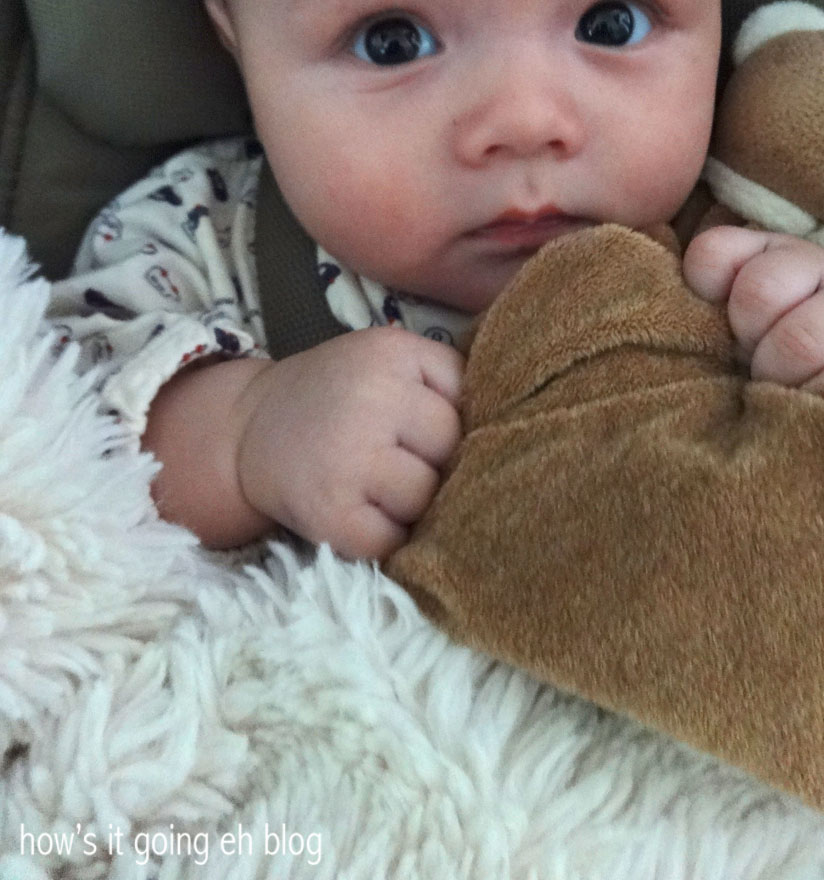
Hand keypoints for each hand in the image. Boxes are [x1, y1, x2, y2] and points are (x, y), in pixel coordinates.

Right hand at [233, 327, 463, 559]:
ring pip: (427, 497)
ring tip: (378, 487)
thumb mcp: (383, 361)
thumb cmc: (335, 397)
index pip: (467, 394)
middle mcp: (372, 398)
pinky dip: (385, 538)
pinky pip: (393, 540)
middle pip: (451, 448)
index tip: (422, 426)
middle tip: (399, 460)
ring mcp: (349, 457)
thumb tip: (509, 430)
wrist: (246, 429)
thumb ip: (438, 381)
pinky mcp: (330, 513)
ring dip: (412, 503)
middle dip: (435, 462)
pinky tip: (361, 513)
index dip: (452, 418)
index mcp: (392, 352)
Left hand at [682, 226, 823, 389]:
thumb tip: (672, 313)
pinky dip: (813, 396)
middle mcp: (812, 262)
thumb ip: (697, 299)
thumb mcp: (724, 318)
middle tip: (753, 357)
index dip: (706, 295)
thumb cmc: (763, 346)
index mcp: (762, 249)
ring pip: (800, 340)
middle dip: (747, 338)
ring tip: (779, 382)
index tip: (719, 323)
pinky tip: (808, 397)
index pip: (713, 254)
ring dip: (779, 374)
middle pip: (758, 292)